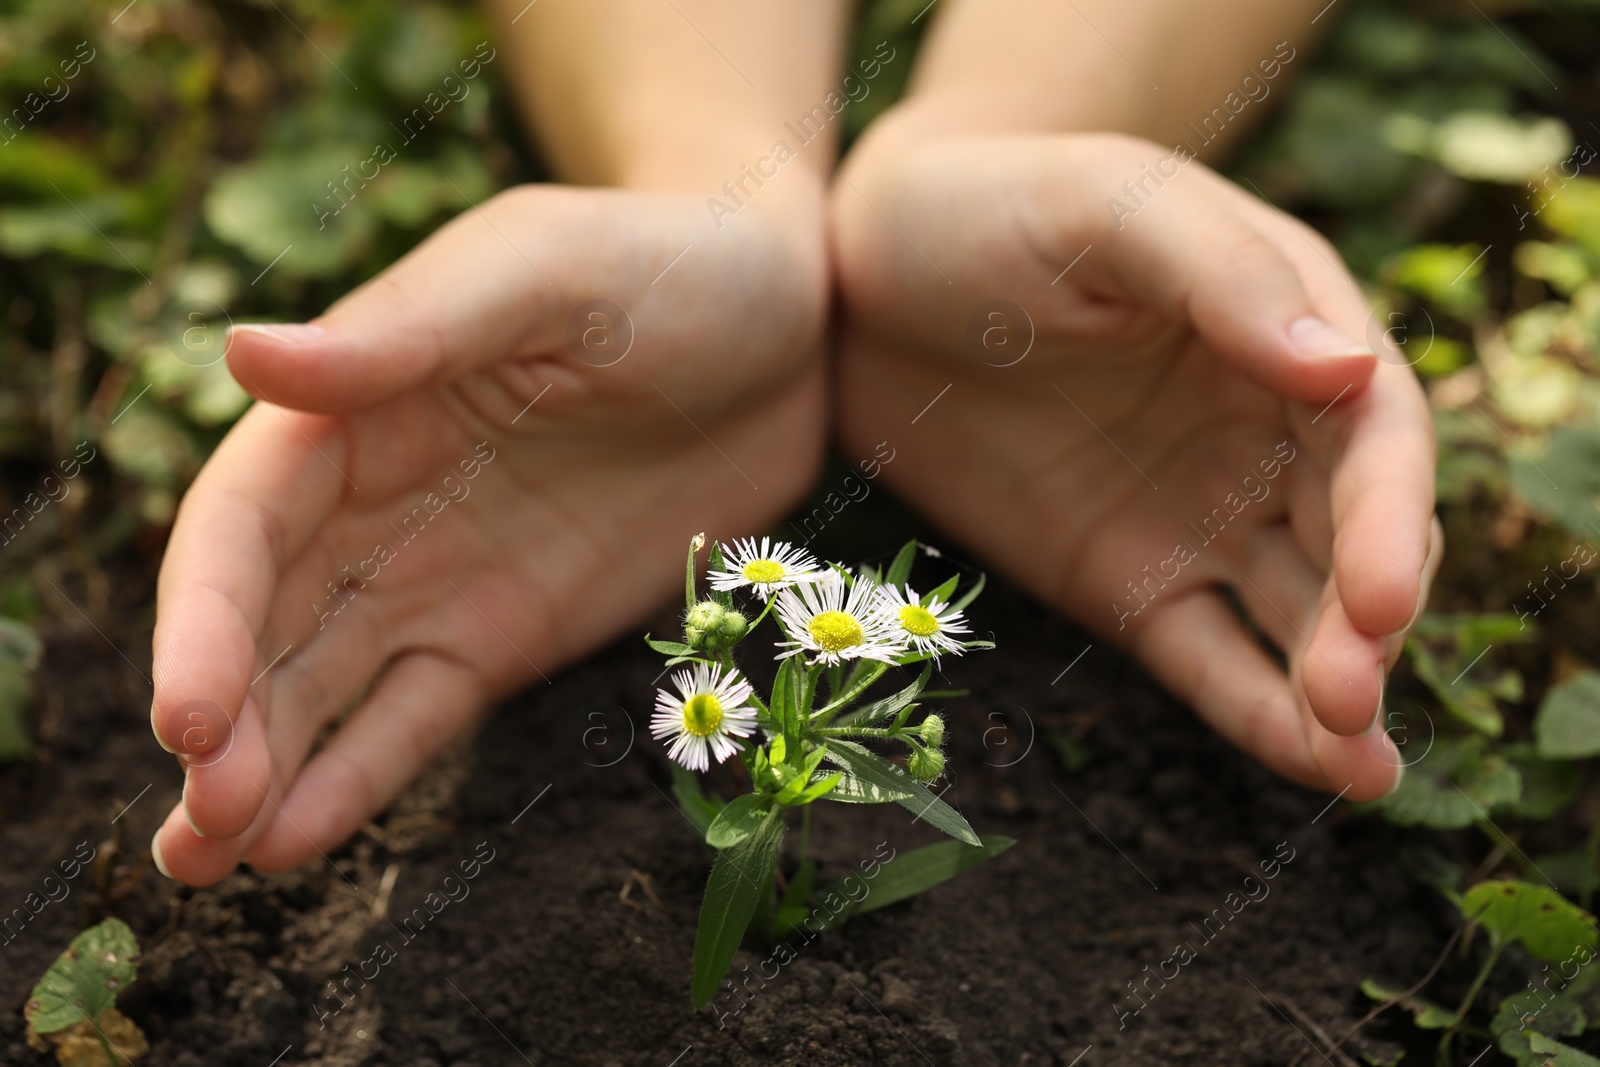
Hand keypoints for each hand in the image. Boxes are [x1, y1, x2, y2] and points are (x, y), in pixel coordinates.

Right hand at [151, 185, 827, 883]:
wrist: (789, 324)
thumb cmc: (665, 264)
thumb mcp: (546, 274)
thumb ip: (411, 329)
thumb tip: (244, 358)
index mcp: (358, 408)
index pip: (242, 524)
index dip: (201, 619)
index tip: (186, 716)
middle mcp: (375, 505)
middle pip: (263, 623)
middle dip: (220, 725)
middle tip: (196, 827)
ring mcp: (439, 580)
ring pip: (321, 687)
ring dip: (258, 773)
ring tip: (204, 865)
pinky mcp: (508, 636)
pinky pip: (417, 716)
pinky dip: (359, 776)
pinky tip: (298, 841)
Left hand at [830, 126, 1440, 800]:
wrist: (862, 274)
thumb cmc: (998, 207)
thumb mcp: (1107, 208)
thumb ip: (1222, 277)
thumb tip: (1347, 372)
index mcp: (1285, 331)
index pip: (1375, 434)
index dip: (1393, 517)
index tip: (1382, 593)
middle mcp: (1263, 434)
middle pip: (1350, 540)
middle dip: (1367, 622)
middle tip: (1353, 691)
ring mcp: (1197, 515)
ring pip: (1296, 614)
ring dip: (1337, 688)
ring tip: (1363, 768)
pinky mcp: (1127, 581)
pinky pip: (1208, 657)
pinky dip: (1260, 711)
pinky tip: (1315, 765)